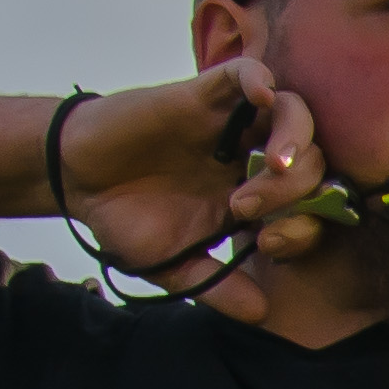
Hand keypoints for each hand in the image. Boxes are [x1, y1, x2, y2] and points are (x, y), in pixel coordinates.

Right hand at [59, 62, 339, 299]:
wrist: (76, 181)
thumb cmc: (127, 220)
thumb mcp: (174, 266)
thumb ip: (218, 287)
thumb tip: (262, 315)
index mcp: (255, 197)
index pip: (310, 205)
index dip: (306, 226)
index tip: (269, 245)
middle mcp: (251, 157)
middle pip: (312, 159)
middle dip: (296, 188)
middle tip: (245, 209)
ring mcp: (230, 125)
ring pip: (291, 112)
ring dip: (295, 138)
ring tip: (275, 165)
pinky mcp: (202, 95)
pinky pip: (246, 73)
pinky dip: (260, 80)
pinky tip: (261, 98)